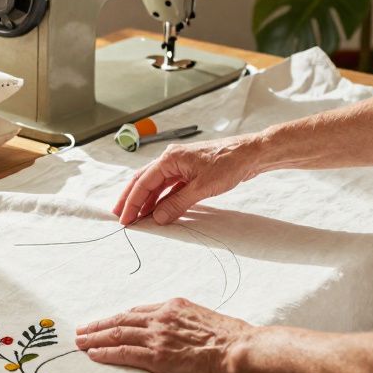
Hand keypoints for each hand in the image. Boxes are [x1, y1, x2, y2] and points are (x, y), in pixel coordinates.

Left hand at [74, 298, 251, 372]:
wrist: (241, 350)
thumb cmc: (232, 339)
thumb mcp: (206, 321)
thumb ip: (188, 324)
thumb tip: (184, 333)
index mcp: (174, 307)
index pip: (138, 312)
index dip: (119, 318)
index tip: (106, 322)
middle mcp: (162, 317)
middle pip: (121, 319)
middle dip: (99, 325)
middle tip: (81, 330)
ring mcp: (158, 336)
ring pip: (117, 334)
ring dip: (94, 338)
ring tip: (79, 342)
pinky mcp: (157, 356)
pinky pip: (123, 353)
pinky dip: (105, 353)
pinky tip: (93, 355)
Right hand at [113, 134, 261, 224]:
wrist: (251, 154)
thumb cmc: (229, 163)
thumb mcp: (201, 188)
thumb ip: (177, 204)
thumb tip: (158, 218)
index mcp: (170, 158)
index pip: (143, 182)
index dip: (132, 202)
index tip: (125, 218)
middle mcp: (171, 159)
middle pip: (144, 180)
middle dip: (131, 199)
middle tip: (121, 216)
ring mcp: (180, 165)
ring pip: (156, 184)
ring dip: (146, 200)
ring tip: (137, 216)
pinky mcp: (189, 171)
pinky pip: (169, 186)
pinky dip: (162, 198)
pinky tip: (158, 209)